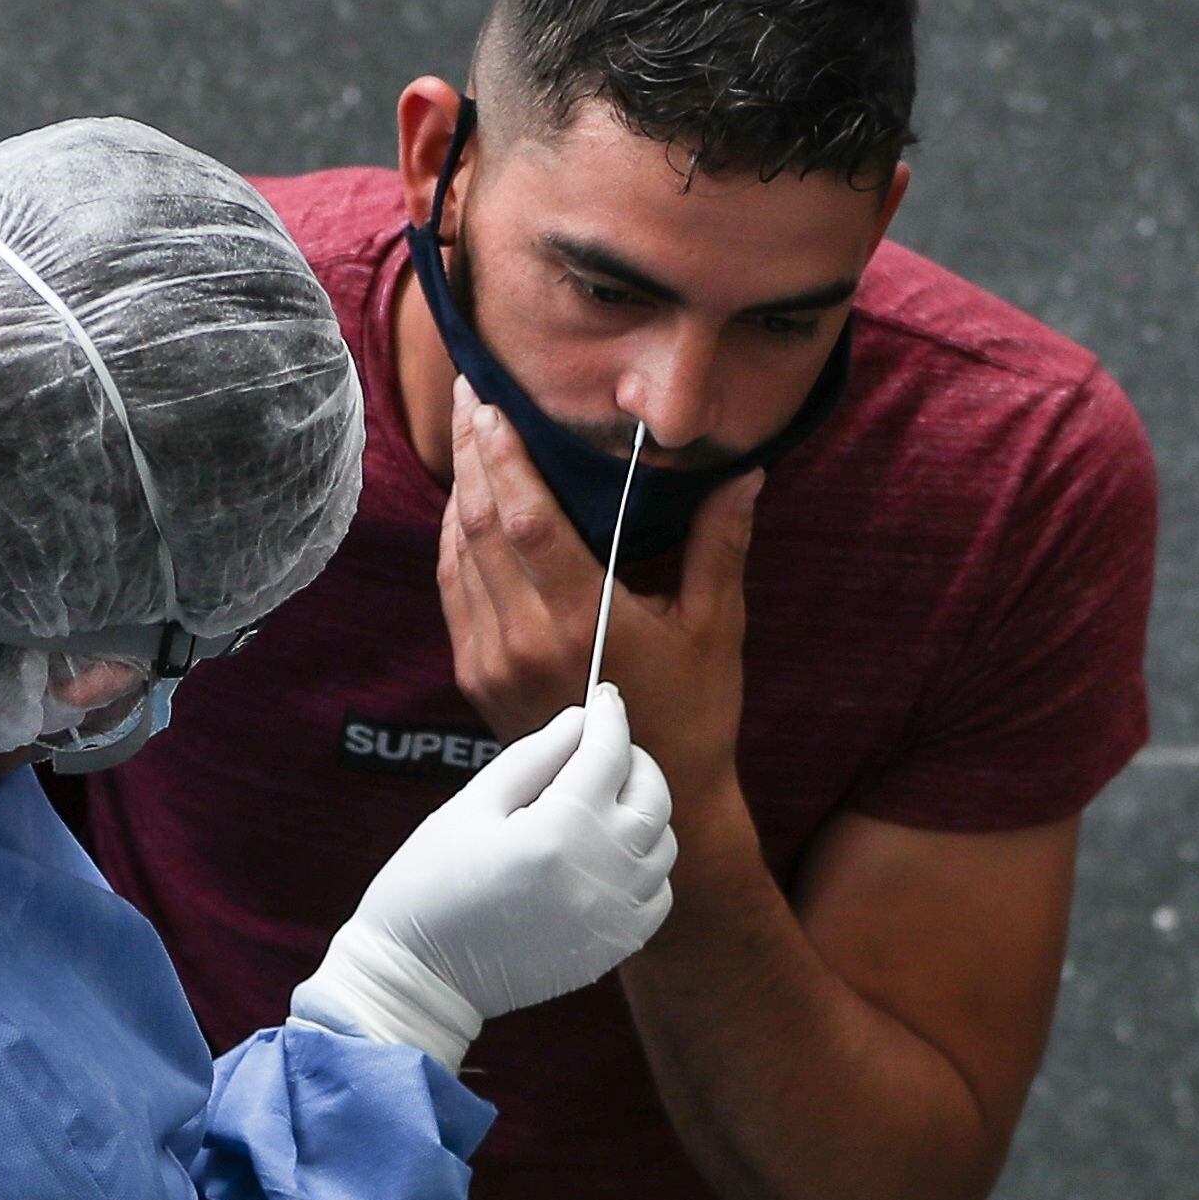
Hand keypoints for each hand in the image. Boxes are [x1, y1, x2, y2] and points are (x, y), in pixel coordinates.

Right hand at [291, 685, 678, 1066]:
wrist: (422, 978)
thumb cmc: (428, 884)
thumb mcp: (468, 808)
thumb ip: (531, 758)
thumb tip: (580, 721)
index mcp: (557, 830)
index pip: (607, 753)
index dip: (608, 716)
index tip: (603, 697)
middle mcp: (600, 871)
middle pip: (652, 794)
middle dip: (634, 760)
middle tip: (603, 748)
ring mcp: (614, 914)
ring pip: (663, 843)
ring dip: (642, 811)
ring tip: (602, 801)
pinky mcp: (616, 946)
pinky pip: (659, 892)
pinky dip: (645, 863)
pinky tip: (609, 854)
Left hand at [435, 374, 758, 814]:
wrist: (646, 803)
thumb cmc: (692, 714)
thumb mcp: (714, 628)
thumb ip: (719, 546)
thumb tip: (745, 474)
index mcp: (581, 621)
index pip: (524, 521)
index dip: (503, 457)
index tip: (491, 404)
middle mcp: (524, 639)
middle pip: (479, 526)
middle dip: (472, 455)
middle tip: (468, 396)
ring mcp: (491, 662)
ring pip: (458, 556)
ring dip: (459, 492)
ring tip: (467, 436)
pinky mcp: (475, 677)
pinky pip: (453, 591)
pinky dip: (456, 542)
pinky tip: (467, 507)